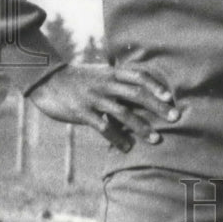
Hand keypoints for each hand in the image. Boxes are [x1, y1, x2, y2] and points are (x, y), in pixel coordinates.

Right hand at [28, 63, 179, 150]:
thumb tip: (142, 91)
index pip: (139, 75)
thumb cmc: (78, 79)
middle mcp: (106, 84)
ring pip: (123, 113)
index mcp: (111, 73)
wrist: (47, 81)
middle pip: (137, 94)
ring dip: (142, 126)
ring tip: (156, 139)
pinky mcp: (82, 112)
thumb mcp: (100, 73)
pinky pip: (103, 127)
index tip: (170, 96)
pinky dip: (117, 138)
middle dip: (157, 106)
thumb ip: (118, 80)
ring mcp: (94, 98)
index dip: (156, 85)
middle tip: (175, 117)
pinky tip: (127, 148)